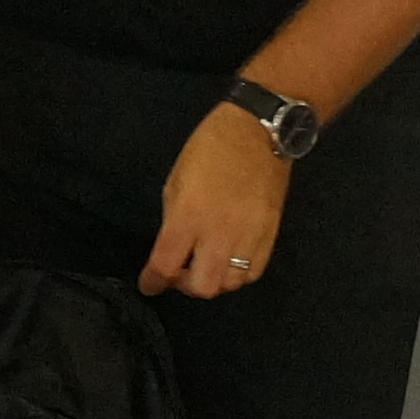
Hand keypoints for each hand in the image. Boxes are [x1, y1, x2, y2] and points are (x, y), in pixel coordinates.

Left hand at [141, 104, 291, 298]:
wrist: (259, 131)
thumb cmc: (210, 148)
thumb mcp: (176, 181)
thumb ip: (174, 220)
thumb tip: (174, 249)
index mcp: (190, 214)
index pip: (165, 265)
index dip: (152, 282)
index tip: (149, 284)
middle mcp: (219, 232)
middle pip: (202, 287)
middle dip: (185, 285)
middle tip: (180, 271)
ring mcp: (248, 236)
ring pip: (230, 285)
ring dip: (213, 280)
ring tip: (206, 264)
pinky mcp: (270, 235)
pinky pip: (253, 273)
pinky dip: (237, 274)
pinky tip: (229, 261)